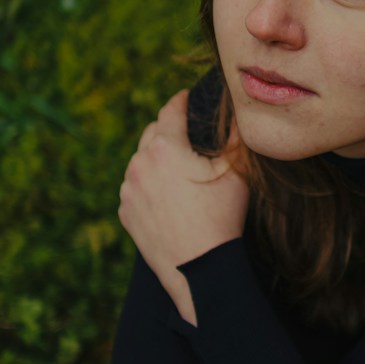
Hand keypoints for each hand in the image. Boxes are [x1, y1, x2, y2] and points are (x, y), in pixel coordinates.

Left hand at [118, 90, 248, 325]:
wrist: (199, 267)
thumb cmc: (221, 216)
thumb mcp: (237, 172)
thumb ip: (236, 136)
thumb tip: (239, 112)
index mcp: (165, 147)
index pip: (170, 111)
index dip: (181, 100)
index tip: (186, 96)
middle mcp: (139, 163)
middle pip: (151, 133)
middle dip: (168, 130)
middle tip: (186, 134)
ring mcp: (128, 189)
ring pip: (140, 161)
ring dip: (155, 159)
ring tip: (177, 170)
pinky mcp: (125, 212)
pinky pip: (134, 188)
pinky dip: (147, 185)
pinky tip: (166, 196)